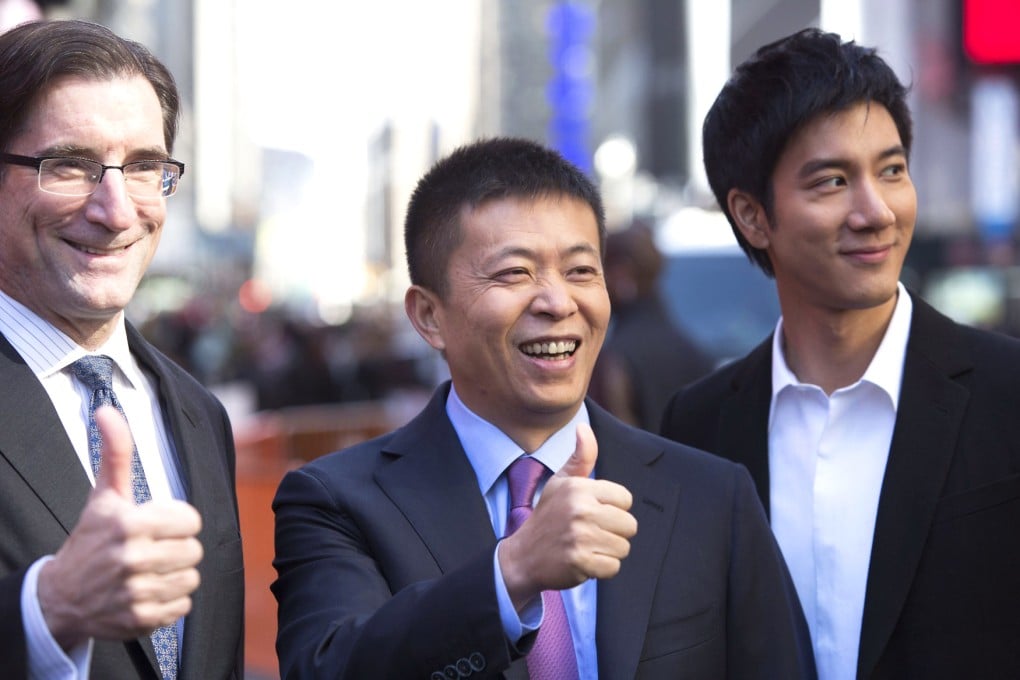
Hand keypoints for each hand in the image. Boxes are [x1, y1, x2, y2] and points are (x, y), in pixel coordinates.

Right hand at [38, 406, 202, 649]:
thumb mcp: (103, 496)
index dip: (179, 522)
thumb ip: (117, 454)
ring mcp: (136, 592)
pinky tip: (148, 592)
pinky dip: (170, 601)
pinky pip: (183, 606)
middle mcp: (133, 559)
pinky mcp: (141, 619)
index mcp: (129, 524)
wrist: (60, 596)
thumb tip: (108, 411)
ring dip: (176, 575)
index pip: (191, 520)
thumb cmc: (90, 540)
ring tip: (152, 571)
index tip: (160, 526)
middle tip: (155, 550)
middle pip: (194, 550)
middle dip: (178, 549)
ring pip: (192, 578)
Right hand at [498, 423, 636, 610]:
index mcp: (579, 488)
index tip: (593, 513)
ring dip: (608, 551)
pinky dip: (601, 569)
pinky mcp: (580, 562)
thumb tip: (584, 427)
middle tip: (590, 533)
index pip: (625, 499)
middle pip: (629, 525)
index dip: (613, 509)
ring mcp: (580, 537)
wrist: (523, 556)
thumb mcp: (561, 482)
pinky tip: (584, 561)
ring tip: (586, 546)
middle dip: (614, 532)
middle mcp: (580, 509)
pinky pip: (613, 568)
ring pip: (623, 547)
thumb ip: (580, 457)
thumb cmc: (547, 516)